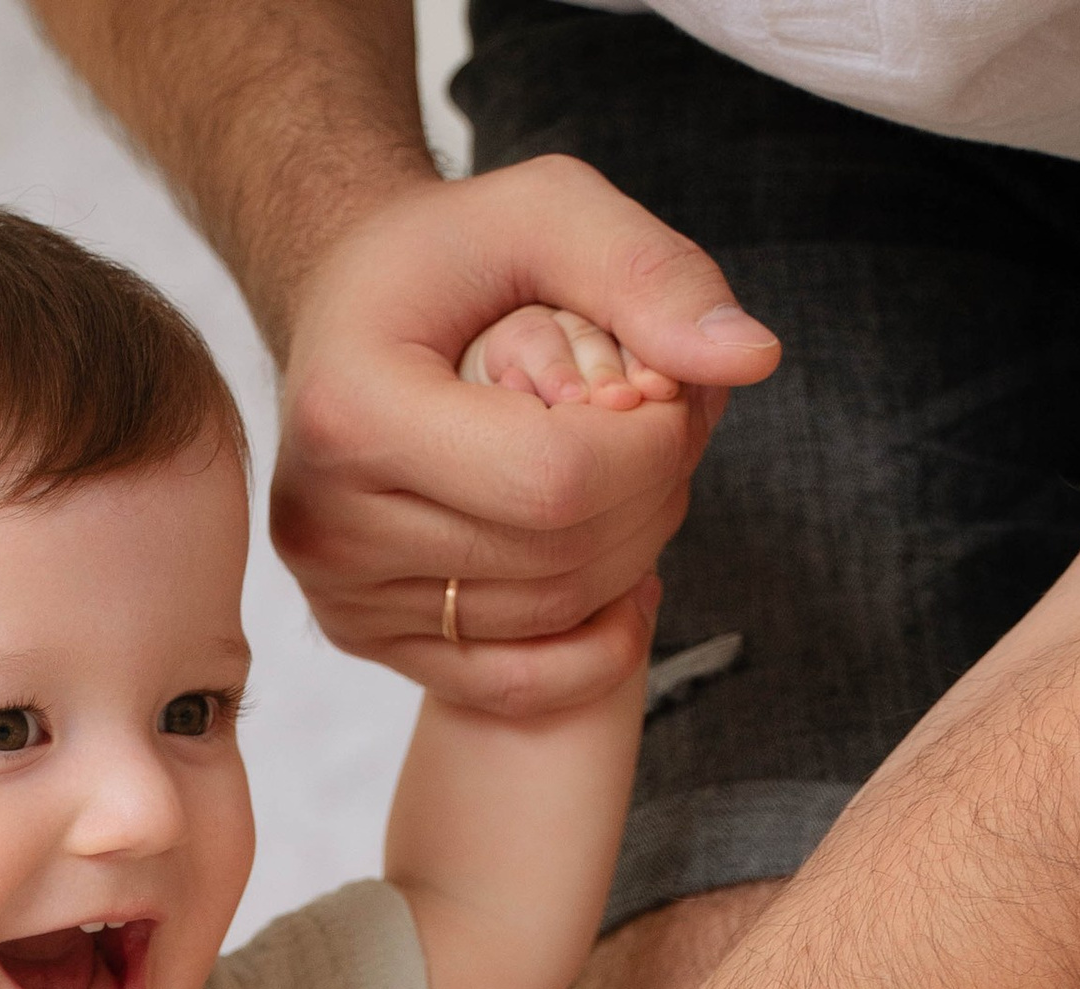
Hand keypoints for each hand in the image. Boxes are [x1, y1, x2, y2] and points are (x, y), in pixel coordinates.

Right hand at [273, 162, 777, 716]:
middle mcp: (327, 522)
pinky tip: (625, 580)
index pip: (552, 481)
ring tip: (634, 477)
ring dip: (631, 552)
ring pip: (547, 617)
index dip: (648, 450)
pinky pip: (511, 684)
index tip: (669, 394)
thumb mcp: (545, 212)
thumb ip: (649, 275)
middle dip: (649, 493)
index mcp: (351, 413)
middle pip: (556, 557)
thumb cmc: (445, 257)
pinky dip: (594, 646)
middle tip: (664, 428)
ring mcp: (339, 595)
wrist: (345, 314)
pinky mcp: (365, 638)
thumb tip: (752, 359)